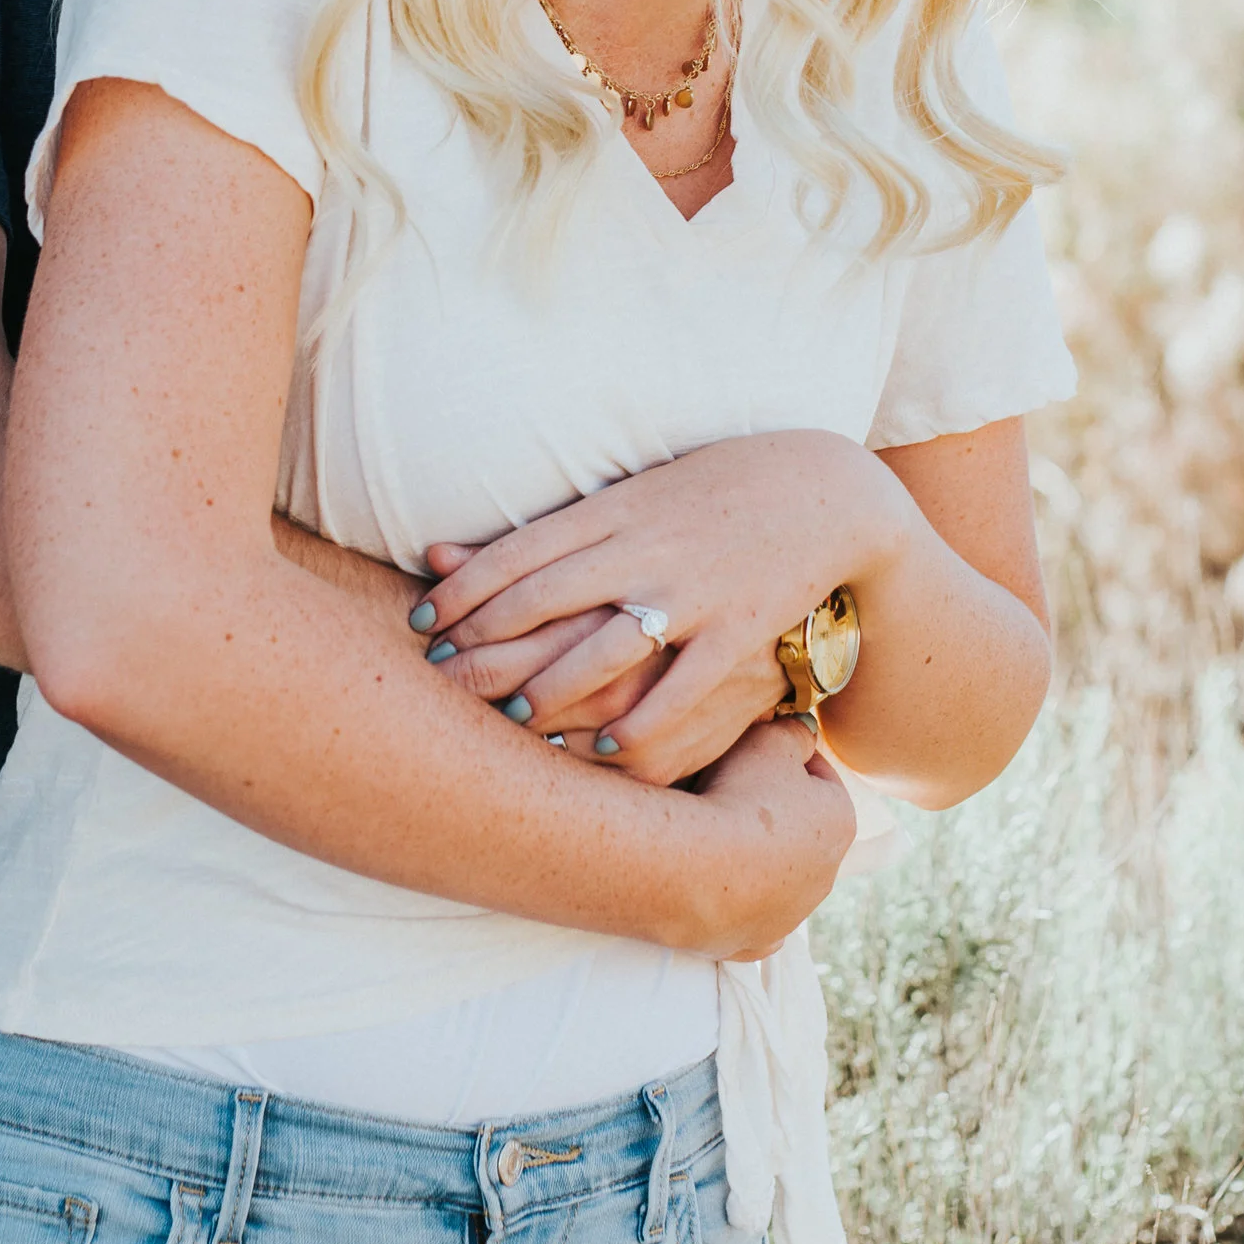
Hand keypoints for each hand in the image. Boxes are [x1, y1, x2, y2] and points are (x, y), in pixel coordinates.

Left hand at [418, 431, 910, 787]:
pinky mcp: (740, 631)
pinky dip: (641, 724)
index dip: (464, 593)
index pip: (519, 553)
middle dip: (486, 645)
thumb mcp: (628, 496)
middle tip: (442, 680)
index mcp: (614, 511)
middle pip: (546, 601)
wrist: (823, 493)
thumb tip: (437, 550)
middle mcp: (646, 550)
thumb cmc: (711, 494)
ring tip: (512, 719)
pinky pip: (682, 688)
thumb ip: (546, 532)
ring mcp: (694, 593)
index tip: (420, 623)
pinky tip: (605, 750)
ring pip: (605, 650)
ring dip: (552, 688)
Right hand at [677, 721, 856, 956]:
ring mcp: (791, 916)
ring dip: (757, 860)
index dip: (788, 759)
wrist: (695, 869)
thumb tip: (803, 732)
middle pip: (801, 832)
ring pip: (780, 879)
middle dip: (774, 813)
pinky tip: (719, 891)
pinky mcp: (753, 943)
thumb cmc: (740, 796)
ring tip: (713, 834)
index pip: (821, 777)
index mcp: (841, 822)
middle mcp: (827, 875)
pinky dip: (740, 907)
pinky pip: (753, 922)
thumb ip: (793, 732)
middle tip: (730, 790)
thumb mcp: (769, 740)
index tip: (757, 750)